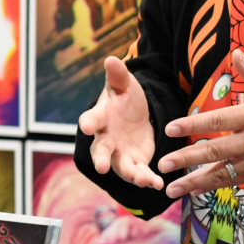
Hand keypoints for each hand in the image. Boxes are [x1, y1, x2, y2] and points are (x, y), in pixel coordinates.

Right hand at [77, 56, 162, 190]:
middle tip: (102, 167)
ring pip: (121, 167)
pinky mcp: (135, 162)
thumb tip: (111, 59)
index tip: (86, 126)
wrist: (137, 115)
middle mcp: (106, 139)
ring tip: (142, 180)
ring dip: (131, 174)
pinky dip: (148, 179)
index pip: (91, 120)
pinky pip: (140, 173)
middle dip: (101, 159)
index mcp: (100, 117)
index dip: (88, 123)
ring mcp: (119, 153)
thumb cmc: (124, 98)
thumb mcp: (124, 84)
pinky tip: (158, 184)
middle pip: (101, 151)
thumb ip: (118, 75)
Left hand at [154, 50, 243, 200]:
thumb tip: (235, 54)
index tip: (171, 128)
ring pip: (221, 173)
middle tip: (162, 163)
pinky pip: (234, 181)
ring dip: (194, 181)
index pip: (218, 120)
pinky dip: (213, 186)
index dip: (193, 124)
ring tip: (170, 189)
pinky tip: (194, 190)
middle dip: (186, 158)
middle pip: (214, 150)